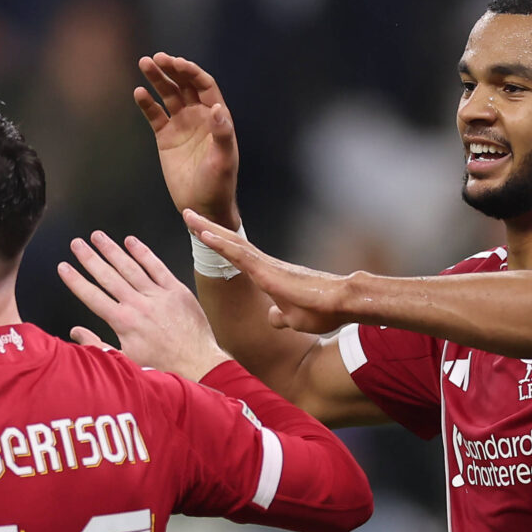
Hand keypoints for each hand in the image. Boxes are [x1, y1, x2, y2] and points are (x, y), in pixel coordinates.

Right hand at [59, 231, 227, 380]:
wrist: (198, 364)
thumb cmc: (164, 366)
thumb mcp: (125, 361)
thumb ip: (98, 345)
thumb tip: (76, 333)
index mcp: (124, 322)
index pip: (92, 296)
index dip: (75, 280)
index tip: (64, 267)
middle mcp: (138, 305)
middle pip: (108, 276)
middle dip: (89, 258)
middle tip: (77, 244)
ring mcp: (158, 295)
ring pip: (130, 267)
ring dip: (112, 250)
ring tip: (98, 237)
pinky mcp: (176, 290)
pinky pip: (157, 266)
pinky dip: (143, 253)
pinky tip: (131, 241)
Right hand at [134, 53, 240, 225]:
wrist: (201, 206)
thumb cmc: (218, 184)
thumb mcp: (224, 160)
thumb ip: (222, 134)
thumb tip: (217, 109)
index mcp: (216, 117)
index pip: (203, 85)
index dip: (190, 71)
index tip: (175, 62)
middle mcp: (199, 116)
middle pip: (184, 84)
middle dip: (171, 69)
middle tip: (156, 58)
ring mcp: (181, 125)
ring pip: (168, 95)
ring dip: (157, 79)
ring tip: (144, 64)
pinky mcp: (166, 137)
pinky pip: (155, 115)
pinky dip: (147, 103)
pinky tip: (139, 93)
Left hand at [184, 212, 352, 335]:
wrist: (344, 303)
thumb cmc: (324, 310)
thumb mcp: (295, 319)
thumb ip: (281, 316)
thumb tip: (272, 317)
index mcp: (268, 274)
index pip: (237, 255)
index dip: (219, 243)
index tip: (202, 232)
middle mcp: (265, 265)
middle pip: (230, 242)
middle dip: (208, 228)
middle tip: (188, 213)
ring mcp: (266, 265)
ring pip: (231, 243)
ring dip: (208, 229)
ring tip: (188, 215)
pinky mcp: (268, 271)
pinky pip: (239, 255)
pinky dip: (220, 244)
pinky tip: (204, 235)